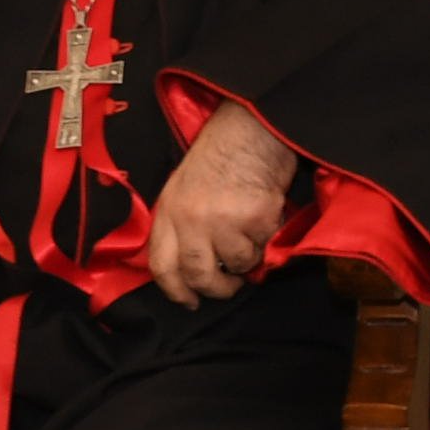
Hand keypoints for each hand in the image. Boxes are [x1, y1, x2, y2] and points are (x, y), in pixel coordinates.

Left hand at [152, 104, 300, 304]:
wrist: (251, 128)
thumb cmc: (220, 155)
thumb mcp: (182, 188)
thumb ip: (180, 225)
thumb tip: (191, 266)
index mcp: (169, 210)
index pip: (162, 265)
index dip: (175, 291)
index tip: (189, 300)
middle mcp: (191, 219)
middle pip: (198, 274)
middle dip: (216, 289)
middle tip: (228, 287)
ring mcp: (223, 220)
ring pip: (237, 264)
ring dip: (247, 257)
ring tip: (250, 234)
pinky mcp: (255, 219)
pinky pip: (263, 248)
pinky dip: (267, 239)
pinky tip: (264, 216)